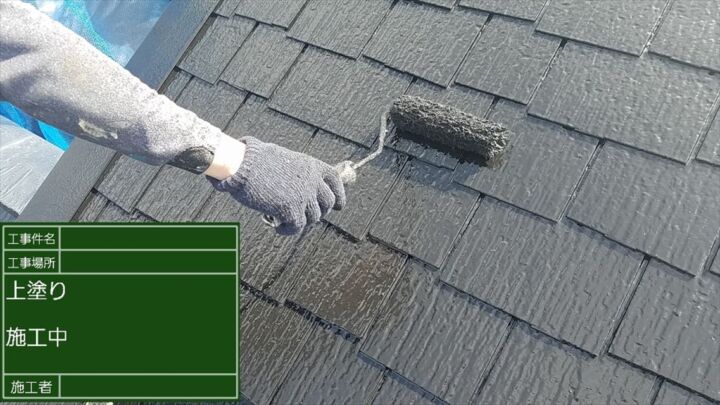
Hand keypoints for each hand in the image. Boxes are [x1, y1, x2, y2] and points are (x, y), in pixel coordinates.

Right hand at [207, 136, 345, 234]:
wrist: (242, 164)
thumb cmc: (256, 160)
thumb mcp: (285, 159)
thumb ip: (297, 173)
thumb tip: (299, 186)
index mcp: (311, 165)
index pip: (335, 181)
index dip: (340, 194)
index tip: (339, 205)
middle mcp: (312, 180)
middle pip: (328, 203)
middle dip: (320, 211)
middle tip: (306, 215)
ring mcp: (304, 196)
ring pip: (313, 217)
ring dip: (301, 221)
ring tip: (287, 220)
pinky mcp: (291, 210)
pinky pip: (297, 227)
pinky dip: (288, 230)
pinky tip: (278, 227)